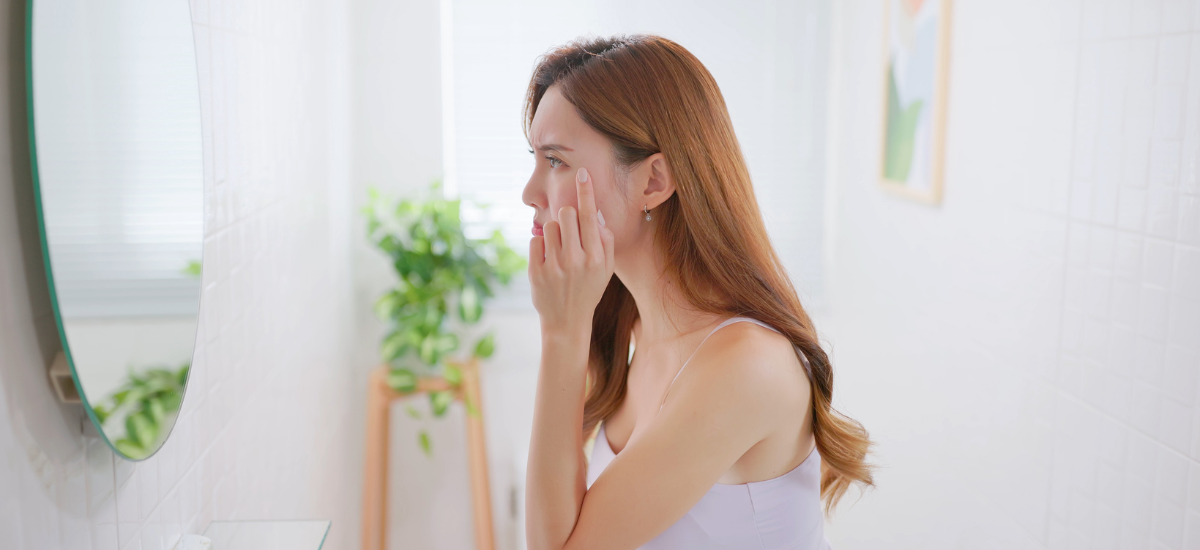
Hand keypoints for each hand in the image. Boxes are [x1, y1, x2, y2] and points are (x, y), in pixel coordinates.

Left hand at [529, 167, 615, 335]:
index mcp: (595, 257)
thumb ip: (605, 241)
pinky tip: (547, 260)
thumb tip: (595, 213)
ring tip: (559, 251)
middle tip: (569, 232)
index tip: (582, 173)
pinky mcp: (535, 272)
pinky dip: (540, 245)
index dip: (586, 192)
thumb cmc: (588, 290)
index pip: (590, 216)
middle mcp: (575, 260)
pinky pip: (535, 240)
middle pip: (566, 214)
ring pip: (549, 226)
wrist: (567, 322)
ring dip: (554, 233)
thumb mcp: (605, 269)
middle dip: (567, 217)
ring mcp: (554, 266)